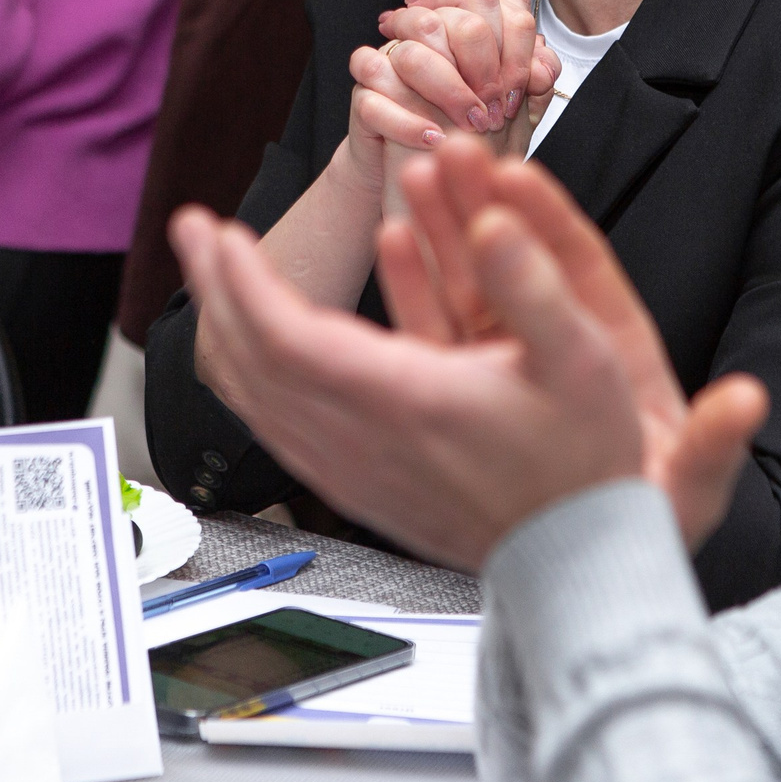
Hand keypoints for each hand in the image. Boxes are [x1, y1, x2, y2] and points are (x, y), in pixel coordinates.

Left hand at [169, 189, 642, 571]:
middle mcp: (365, 441)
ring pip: (258, 399)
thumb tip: (493, 223)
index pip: (289, 337)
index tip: (221, 231)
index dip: (244, 280)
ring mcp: (353, 470)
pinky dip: (251, 380)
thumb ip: (533, 284)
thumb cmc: (583, 463)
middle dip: (217, 290)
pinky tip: (252, 351)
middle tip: (195, 233)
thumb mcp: (584, 359)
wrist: (579, 558)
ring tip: (214, 281)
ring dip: (227, 331)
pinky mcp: (357, 487)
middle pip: (254, 363)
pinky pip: (279, 430)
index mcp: (408, 402)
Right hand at [379, 0, 560, 158]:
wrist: (420, 162)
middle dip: (483, 68)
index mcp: (463, 19)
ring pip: (412, 51)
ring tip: (472, 125)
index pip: (492, 3)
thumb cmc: (470, 128)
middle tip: (496, 108)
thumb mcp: (513, 105)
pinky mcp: (363, 85)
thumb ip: (532, 82)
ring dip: (448, 91)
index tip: (519, 89)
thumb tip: (542, 71)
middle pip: (453, 21)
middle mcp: (424, 28)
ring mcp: (390, 53)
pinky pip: (377, 88)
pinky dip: (406, 118)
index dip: (513, 48)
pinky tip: (433, 138)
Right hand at [384, 143, 766, 550]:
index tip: (520, 178)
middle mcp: (560, 350)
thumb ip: (714, 440)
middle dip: (487, 204)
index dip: (551, 222)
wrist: (609, 568)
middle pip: (520, 262)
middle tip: (460, 150)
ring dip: (445, 228)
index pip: (584, 272)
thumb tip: (748, 403)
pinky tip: (395, 241)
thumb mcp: (688, 476)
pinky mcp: (469, 391)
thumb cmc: (653, 516)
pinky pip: (436, 330)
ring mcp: (511, 365)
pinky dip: (414, 284)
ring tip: (421, 174)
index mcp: (618, 355)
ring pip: (472, 284)